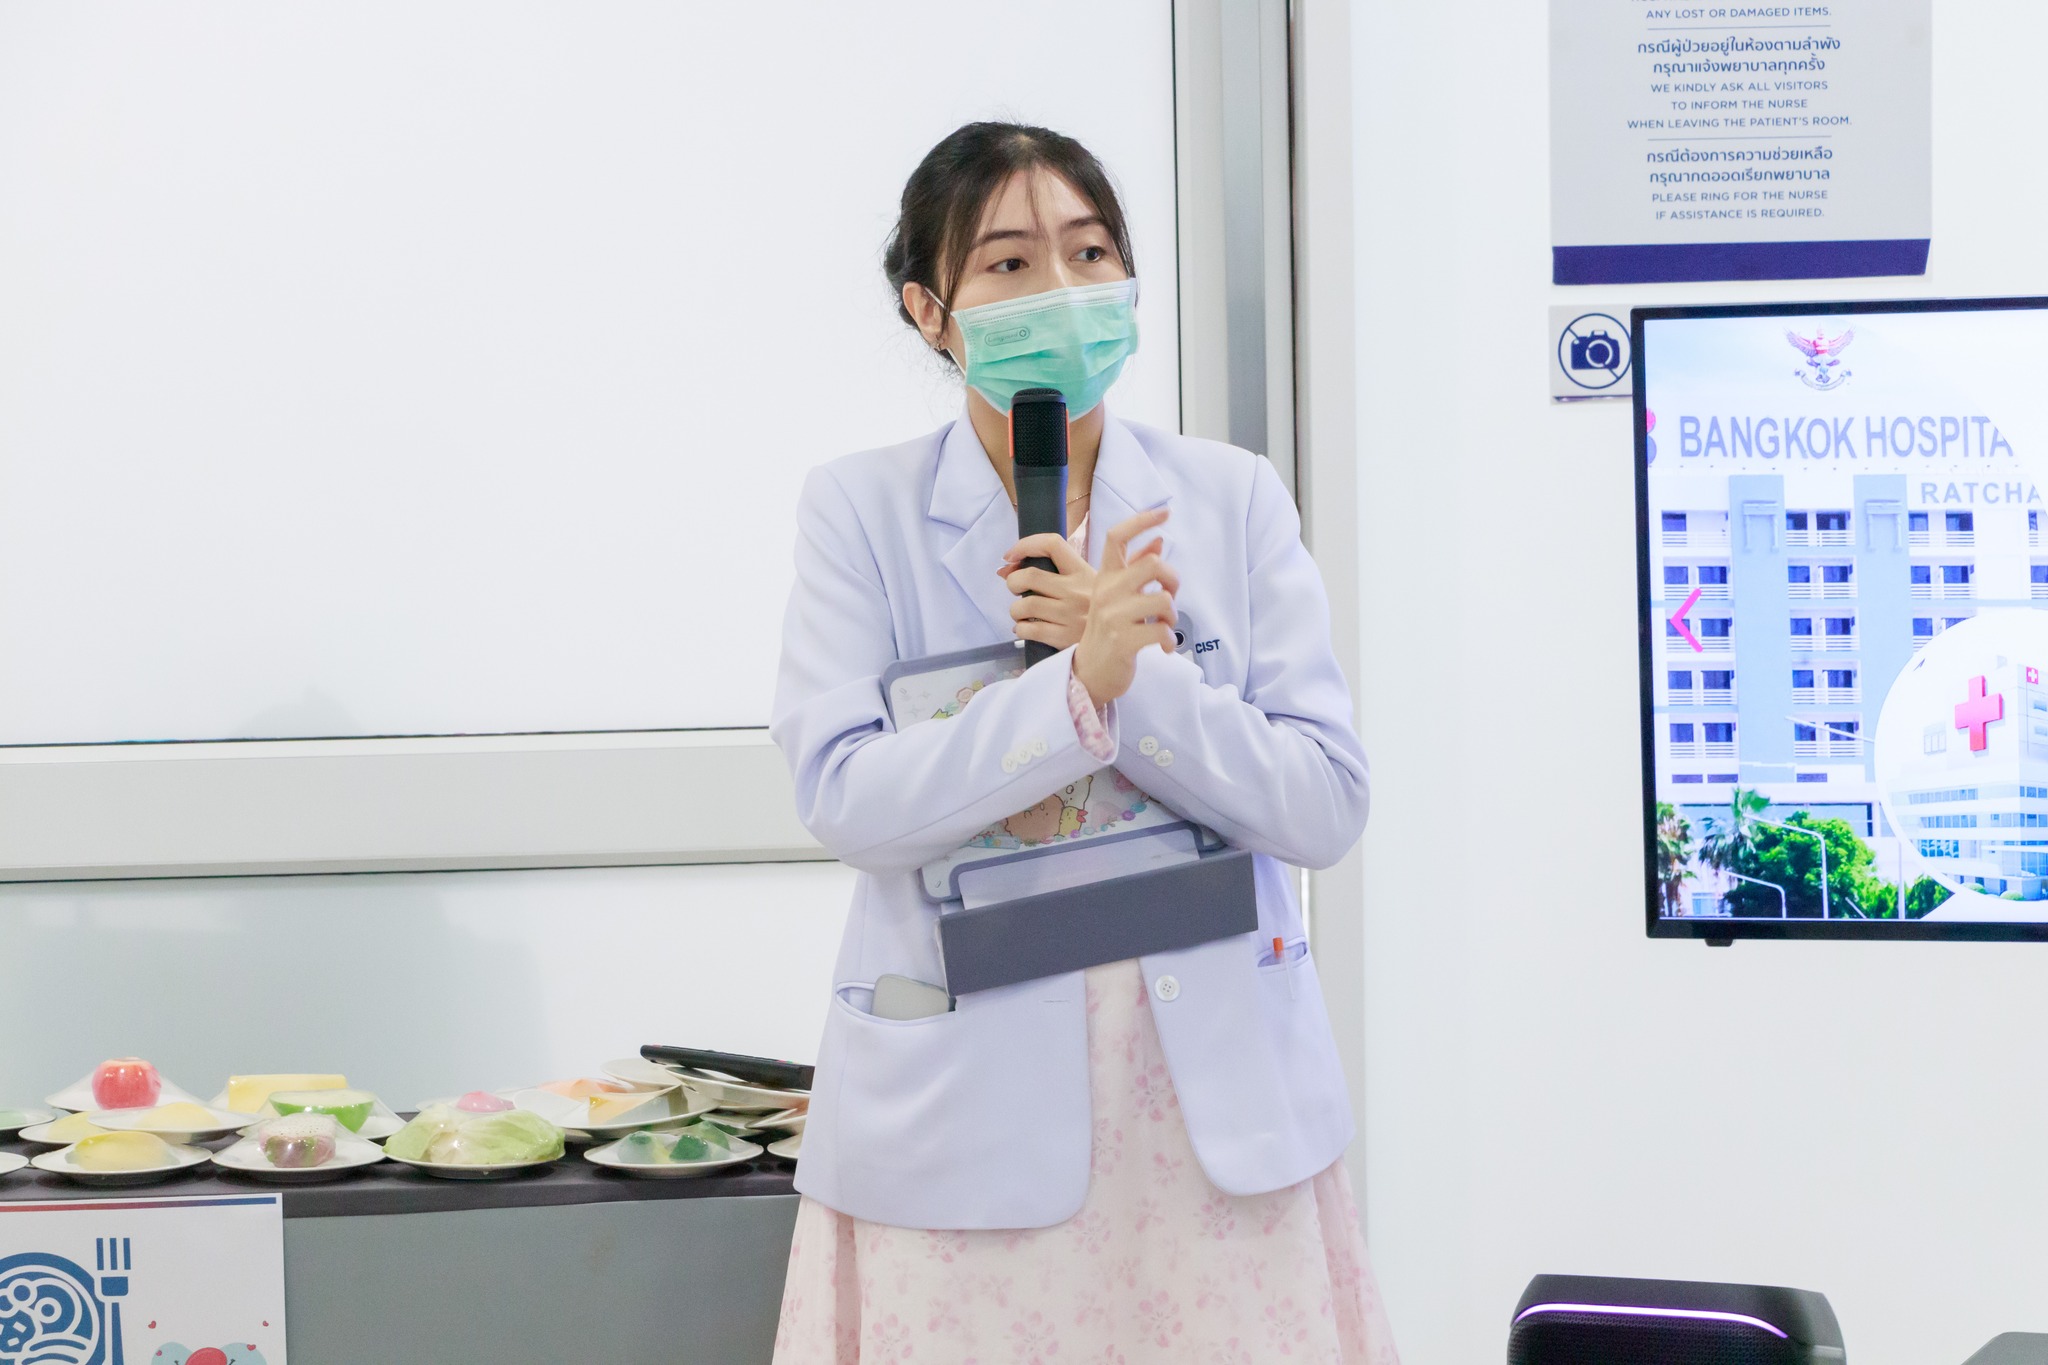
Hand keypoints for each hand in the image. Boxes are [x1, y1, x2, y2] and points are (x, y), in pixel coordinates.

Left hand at [1000, 530, 1095, 651]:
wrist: (1117, 645)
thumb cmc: (1096, 612)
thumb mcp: (1090, 584)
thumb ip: (1056, 572)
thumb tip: (1006, 567)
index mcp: (1084, 572)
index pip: (1052, 544)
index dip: (1025, 545)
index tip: (1010, 556)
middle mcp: (1077, 591)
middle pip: (1030, 576)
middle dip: (1013, 581)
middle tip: (1015, 589)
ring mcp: (1071, 615)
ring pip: (1025, 605)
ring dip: (1015, 610)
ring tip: (1021, 613)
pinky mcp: (1065, 638)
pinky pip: (1029, 630)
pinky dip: (1020, 629)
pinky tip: (1025, 629)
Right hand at [1072, 509, 1176, 706]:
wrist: (1089, 672)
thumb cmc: (1108, 632)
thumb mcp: (1116, 597)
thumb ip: (1135, 569)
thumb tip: (1158, 540)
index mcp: (1103, 577)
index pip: (1116, 536)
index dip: (1141, 520)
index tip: (1163, 512)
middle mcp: (1105, 592)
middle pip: (1153, 564)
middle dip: (1172, 581)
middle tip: (1169, 597)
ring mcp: (1113, 616)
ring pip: (1164, 599)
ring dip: (1172, 616)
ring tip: (1163, 626)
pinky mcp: (1124, 640)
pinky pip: (1163, 630)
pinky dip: (1170, 640)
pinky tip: (1164, 647)